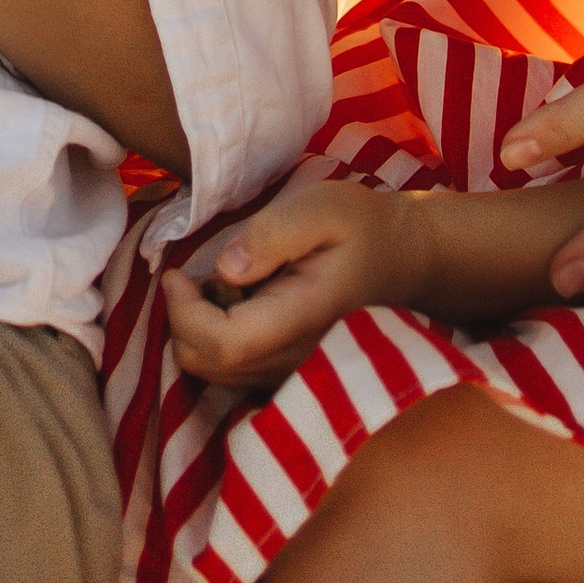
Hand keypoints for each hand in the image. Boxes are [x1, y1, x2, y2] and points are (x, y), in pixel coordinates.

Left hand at [163, 176, 415, 388]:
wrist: (405, 260)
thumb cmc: (361, 227)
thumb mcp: (321, 208)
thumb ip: (271, 234)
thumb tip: (225, 269)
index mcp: (302, 320)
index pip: (223, 344)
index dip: (184, 313)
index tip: (178, 274)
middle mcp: (296, 362)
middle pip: (208, 366)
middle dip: (184, 320)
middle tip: (195, 275)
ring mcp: (293, 375)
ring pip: (214, 374)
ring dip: (198, 331)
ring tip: (224, 285)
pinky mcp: (287, 375)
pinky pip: (230, 373)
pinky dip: (214, 342)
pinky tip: (237, 305)